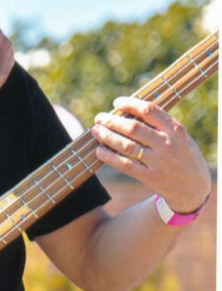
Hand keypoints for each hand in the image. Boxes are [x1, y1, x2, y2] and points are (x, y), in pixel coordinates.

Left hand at [91, 97, 213, 211]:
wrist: (194, 188)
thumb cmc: (182, 156)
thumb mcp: (181, 137)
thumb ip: (161, 125)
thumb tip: (129, 110)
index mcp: (175, 130)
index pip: (149, 110)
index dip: (130, 104)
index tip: (116, 103)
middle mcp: (167, 144)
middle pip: (133, 128)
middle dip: (112, 121)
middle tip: (99, 118)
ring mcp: (159, 161)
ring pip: (127, 145)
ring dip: (107, 136)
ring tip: (96, 131)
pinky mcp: (150, 177)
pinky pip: (125, 165)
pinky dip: (109, 157)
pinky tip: (99, 151)